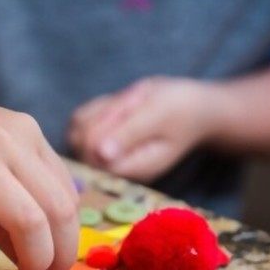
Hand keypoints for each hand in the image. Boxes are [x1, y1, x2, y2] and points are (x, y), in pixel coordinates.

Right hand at [0, 71, 78, 269]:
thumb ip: (6, 193)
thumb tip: (29, 249)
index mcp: (23, 134)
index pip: (67, 197)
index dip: (68, 242)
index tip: (52, 268)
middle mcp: (7, 140)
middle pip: (57, 212)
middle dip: (58, 259)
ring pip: (28, 219)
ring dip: (31, 260)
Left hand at [69, 76, 214, 182]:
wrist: (192, 108)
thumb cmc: (181, 109)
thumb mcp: (160, 116)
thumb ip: (130, 135)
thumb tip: (101, 154)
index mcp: (133, 169)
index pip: (95, 155)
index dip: (105, 125)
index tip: (133, 106)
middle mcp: (113, 168)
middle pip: (81, 141)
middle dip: (104, 114)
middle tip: (136, 99)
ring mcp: (102, 155)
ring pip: (76, 129)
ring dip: (100, 108)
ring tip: (132, 102)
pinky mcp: (96, 140)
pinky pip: (78, 120)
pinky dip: (97, 106)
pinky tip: (121, 104)